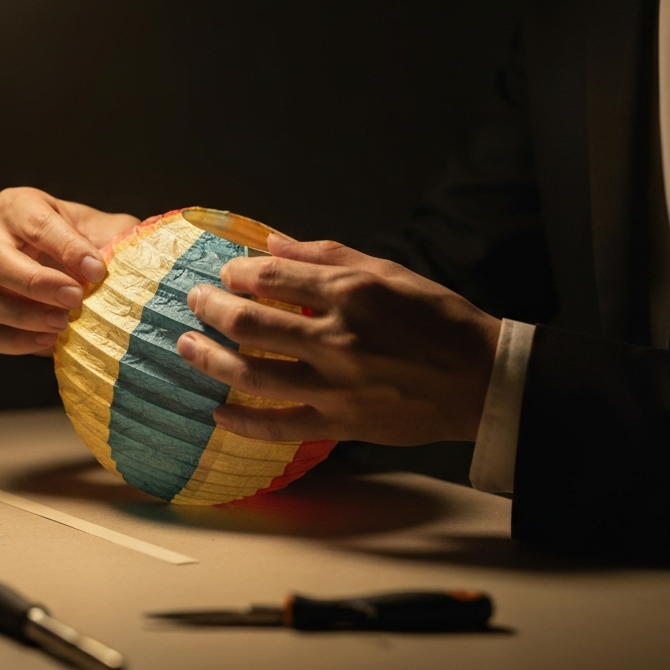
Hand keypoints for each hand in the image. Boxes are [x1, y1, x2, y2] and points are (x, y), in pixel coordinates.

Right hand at [0, 188, 138, 355]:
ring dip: (23, 316)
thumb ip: (119, 241)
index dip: (66, 248)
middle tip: (75, 298)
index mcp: (19, 207)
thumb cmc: (92, 245)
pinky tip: (51, 341)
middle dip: (36, 283)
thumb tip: (135, 260)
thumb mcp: (109, 232)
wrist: (80, 272)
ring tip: (64, 324)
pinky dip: (18, 341)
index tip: (97, 271)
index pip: (35, 224)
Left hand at [176, 236, 500, 444]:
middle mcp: (336, 337)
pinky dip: (243, 422)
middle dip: (210, 310)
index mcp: (350, 292)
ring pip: (253, 374)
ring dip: (210, 360)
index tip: (225, 274)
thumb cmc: (437, 318)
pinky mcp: (341, 422)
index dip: (237, 274)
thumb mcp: (389, 271)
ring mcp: (336, 385)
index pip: (271, 277)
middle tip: (192, 302)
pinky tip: (217, 413)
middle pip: (250, 324)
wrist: (482, 379)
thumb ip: (326, 255)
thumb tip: (273, 242)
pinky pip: (280, 426)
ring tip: (186, 346)